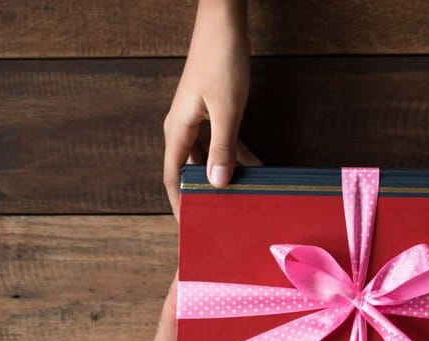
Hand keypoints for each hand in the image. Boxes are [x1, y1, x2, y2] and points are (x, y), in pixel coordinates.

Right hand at [163, 0, 260, 217]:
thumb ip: (222, 148)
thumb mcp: (226, 111)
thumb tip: (218, 183)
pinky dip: (236, 155)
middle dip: (203, 193)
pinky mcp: (213, 111)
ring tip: (241, 196)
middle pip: (189, 170)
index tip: (189, 226)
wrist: (224, 25)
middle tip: (219, 217)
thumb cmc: (221, 62)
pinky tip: (256, 167)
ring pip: (208, 157)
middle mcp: (183, 127)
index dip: (179, 203)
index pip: (173, 177)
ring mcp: (198, 119)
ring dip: (224, 175)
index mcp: (177, 130)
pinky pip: (222, 142)